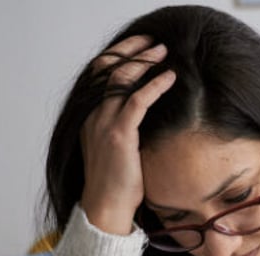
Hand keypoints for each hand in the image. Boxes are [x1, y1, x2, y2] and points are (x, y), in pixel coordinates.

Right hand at [79, 36, 175, 235]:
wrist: (106, 209)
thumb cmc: (117, 186)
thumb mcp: (117, 152)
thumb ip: (124, 131)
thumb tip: (144, 121)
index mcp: (90, 119)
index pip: (99, 75)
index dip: (118, 56)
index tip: (139, 47)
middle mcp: (93, 116)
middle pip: (108, 68)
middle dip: (131, 50)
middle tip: (154, 42)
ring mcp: (103, 124)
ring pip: (121, 78)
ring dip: (144, 60)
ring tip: (163, 51)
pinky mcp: (120, 135)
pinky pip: (138, 100)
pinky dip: (155, 85)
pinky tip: (169, 77)